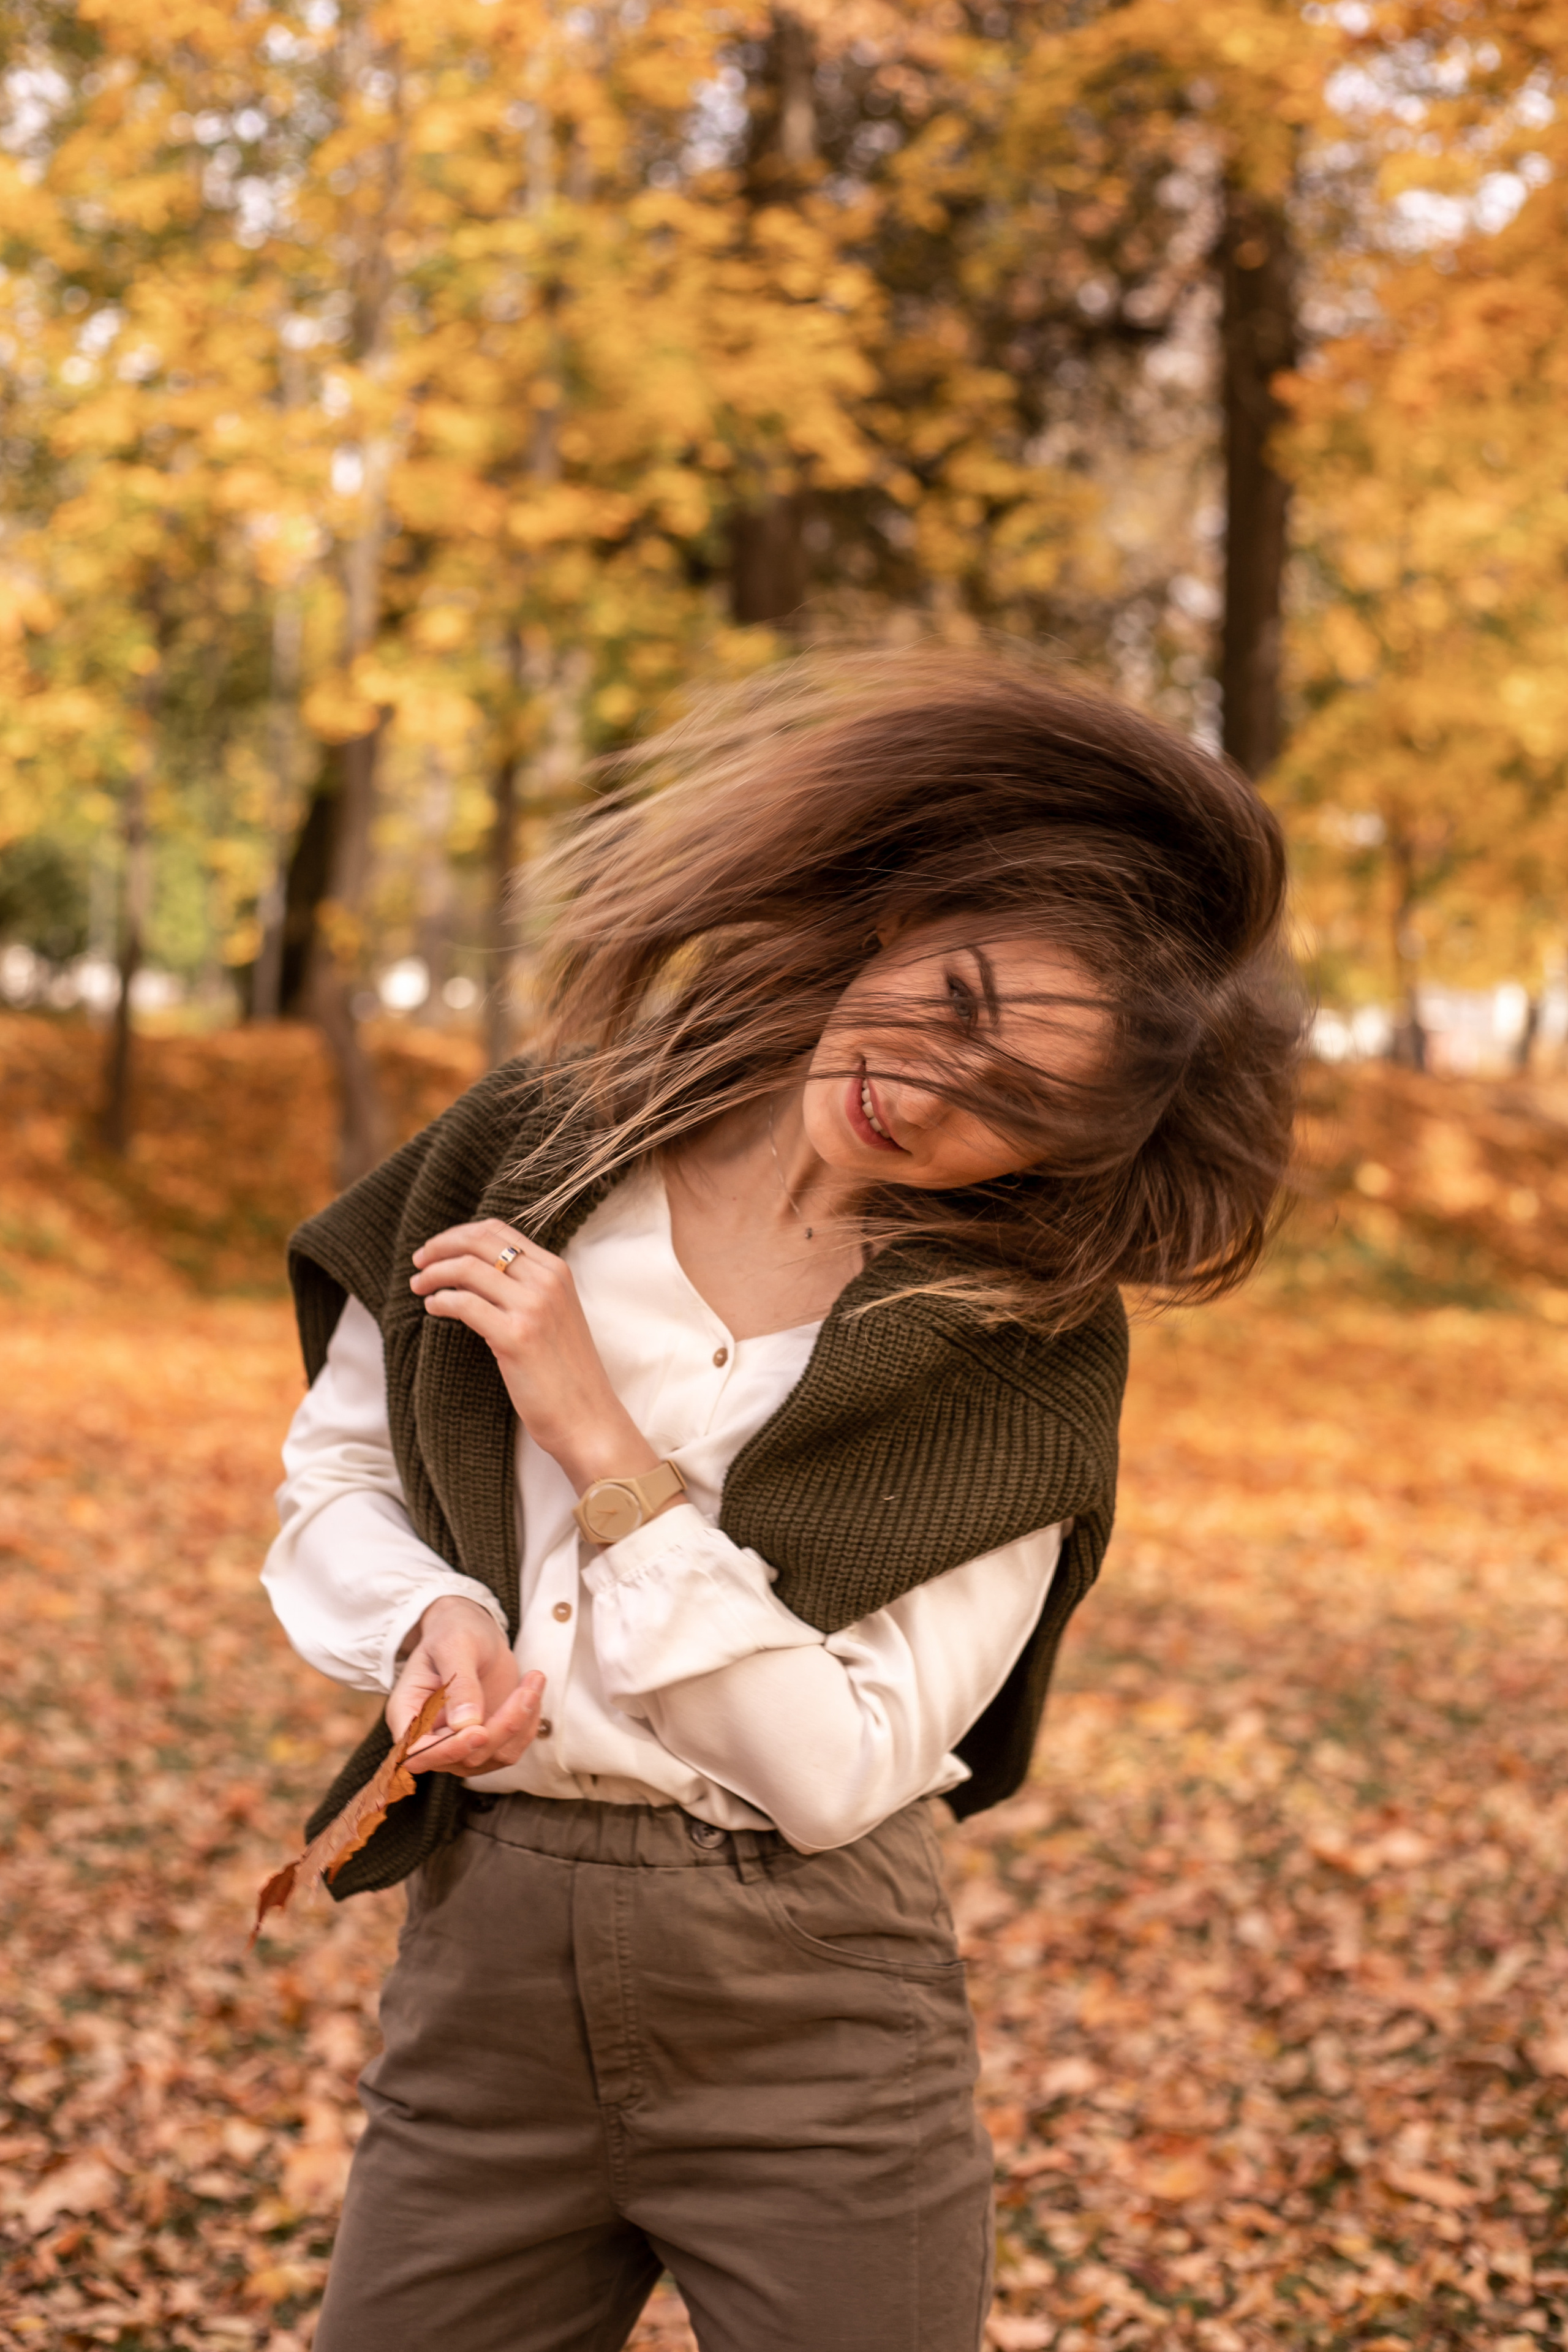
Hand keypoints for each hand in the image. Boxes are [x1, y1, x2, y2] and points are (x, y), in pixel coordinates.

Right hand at [388, 1593, 543, 1775]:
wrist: (473, 1630)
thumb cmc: (454, 1630)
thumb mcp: (454, 1645)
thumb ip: (459, 1684)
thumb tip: (466, 1724)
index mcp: (408, 1712)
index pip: (417, 1753)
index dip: (447, 1751)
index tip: (480, 1732)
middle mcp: (431, 1736)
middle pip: (463, 1758)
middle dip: (499, 1729)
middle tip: (525, 1692)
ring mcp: (460, 1743)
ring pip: (492, 1756)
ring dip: (520, 1724)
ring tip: (534, 1680)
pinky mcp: (487, 1741)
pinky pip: (511, 1748)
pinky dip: (528, 1724)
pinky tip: (532, 1691)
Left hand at [409, 1218, 661, 1492]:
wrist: (587, 1418)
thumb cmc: (565, 1373)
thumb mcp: (553, 1316)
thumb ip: (524, 1288)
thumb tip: (472, 1270)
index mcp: (557, 1271)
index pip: (498, 1230)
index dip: (459, 1234)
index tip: (437, 1248)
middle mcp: (548, 1281)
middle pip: (479, 1242)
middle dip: (440, 1246)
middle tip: (419, 1261)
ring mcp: (534, 1307)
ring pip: (467, 1268)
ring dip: (434, 1274)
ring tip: (418, 1287)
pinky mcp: (516, 1337)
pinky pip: (464, 1304)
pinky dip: (441, 1301)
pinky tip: (432, 1308)